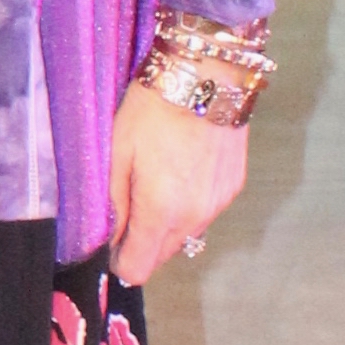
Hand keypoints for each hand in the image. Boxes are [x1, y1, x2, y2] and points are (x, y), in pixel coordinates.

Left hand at [108, 81, 246, 283]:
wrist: (208, 76)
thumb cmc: (152, 110)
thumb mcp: (116, 153)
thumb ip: (113, 204)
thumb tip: (109, 239)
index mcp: (161, 212)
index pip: (138, 269)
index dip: (120, 260)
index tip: (111, 240)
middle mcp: (195, 217)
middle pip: (163, 255)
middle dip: (142, 242)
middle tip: (129, 204)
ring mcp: (219, 203)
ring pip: (186, 235)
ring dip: (167, 224)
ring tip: (155, 183)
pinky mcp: (234, 187)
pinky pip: (205, 213)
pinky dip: (189, 205)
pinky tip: (180, 172)